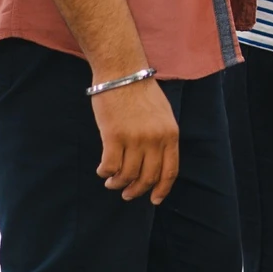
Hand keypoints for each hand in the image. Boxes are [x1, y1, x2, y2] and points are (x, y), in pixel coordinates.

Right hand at [90, 78, 178, 204]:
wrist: (122, 72)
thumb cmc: (140, 92)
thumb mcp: (163, 114)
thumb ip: (162, 138)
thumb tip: (154, 165)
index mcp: (170, 134)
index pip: (170, 171)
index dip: (162, 189)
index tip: (154, 200)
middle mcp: (155, 139)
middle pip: (147, 177)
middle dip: (136, 191)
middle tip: (127, 194)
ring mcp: (135, 138)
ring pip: (127, 175)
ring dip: (117, 183)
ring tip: (111, 182)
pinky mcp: (114, 136)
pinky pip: (110, 166)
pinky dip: (105, 172)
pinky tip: (102, 170)